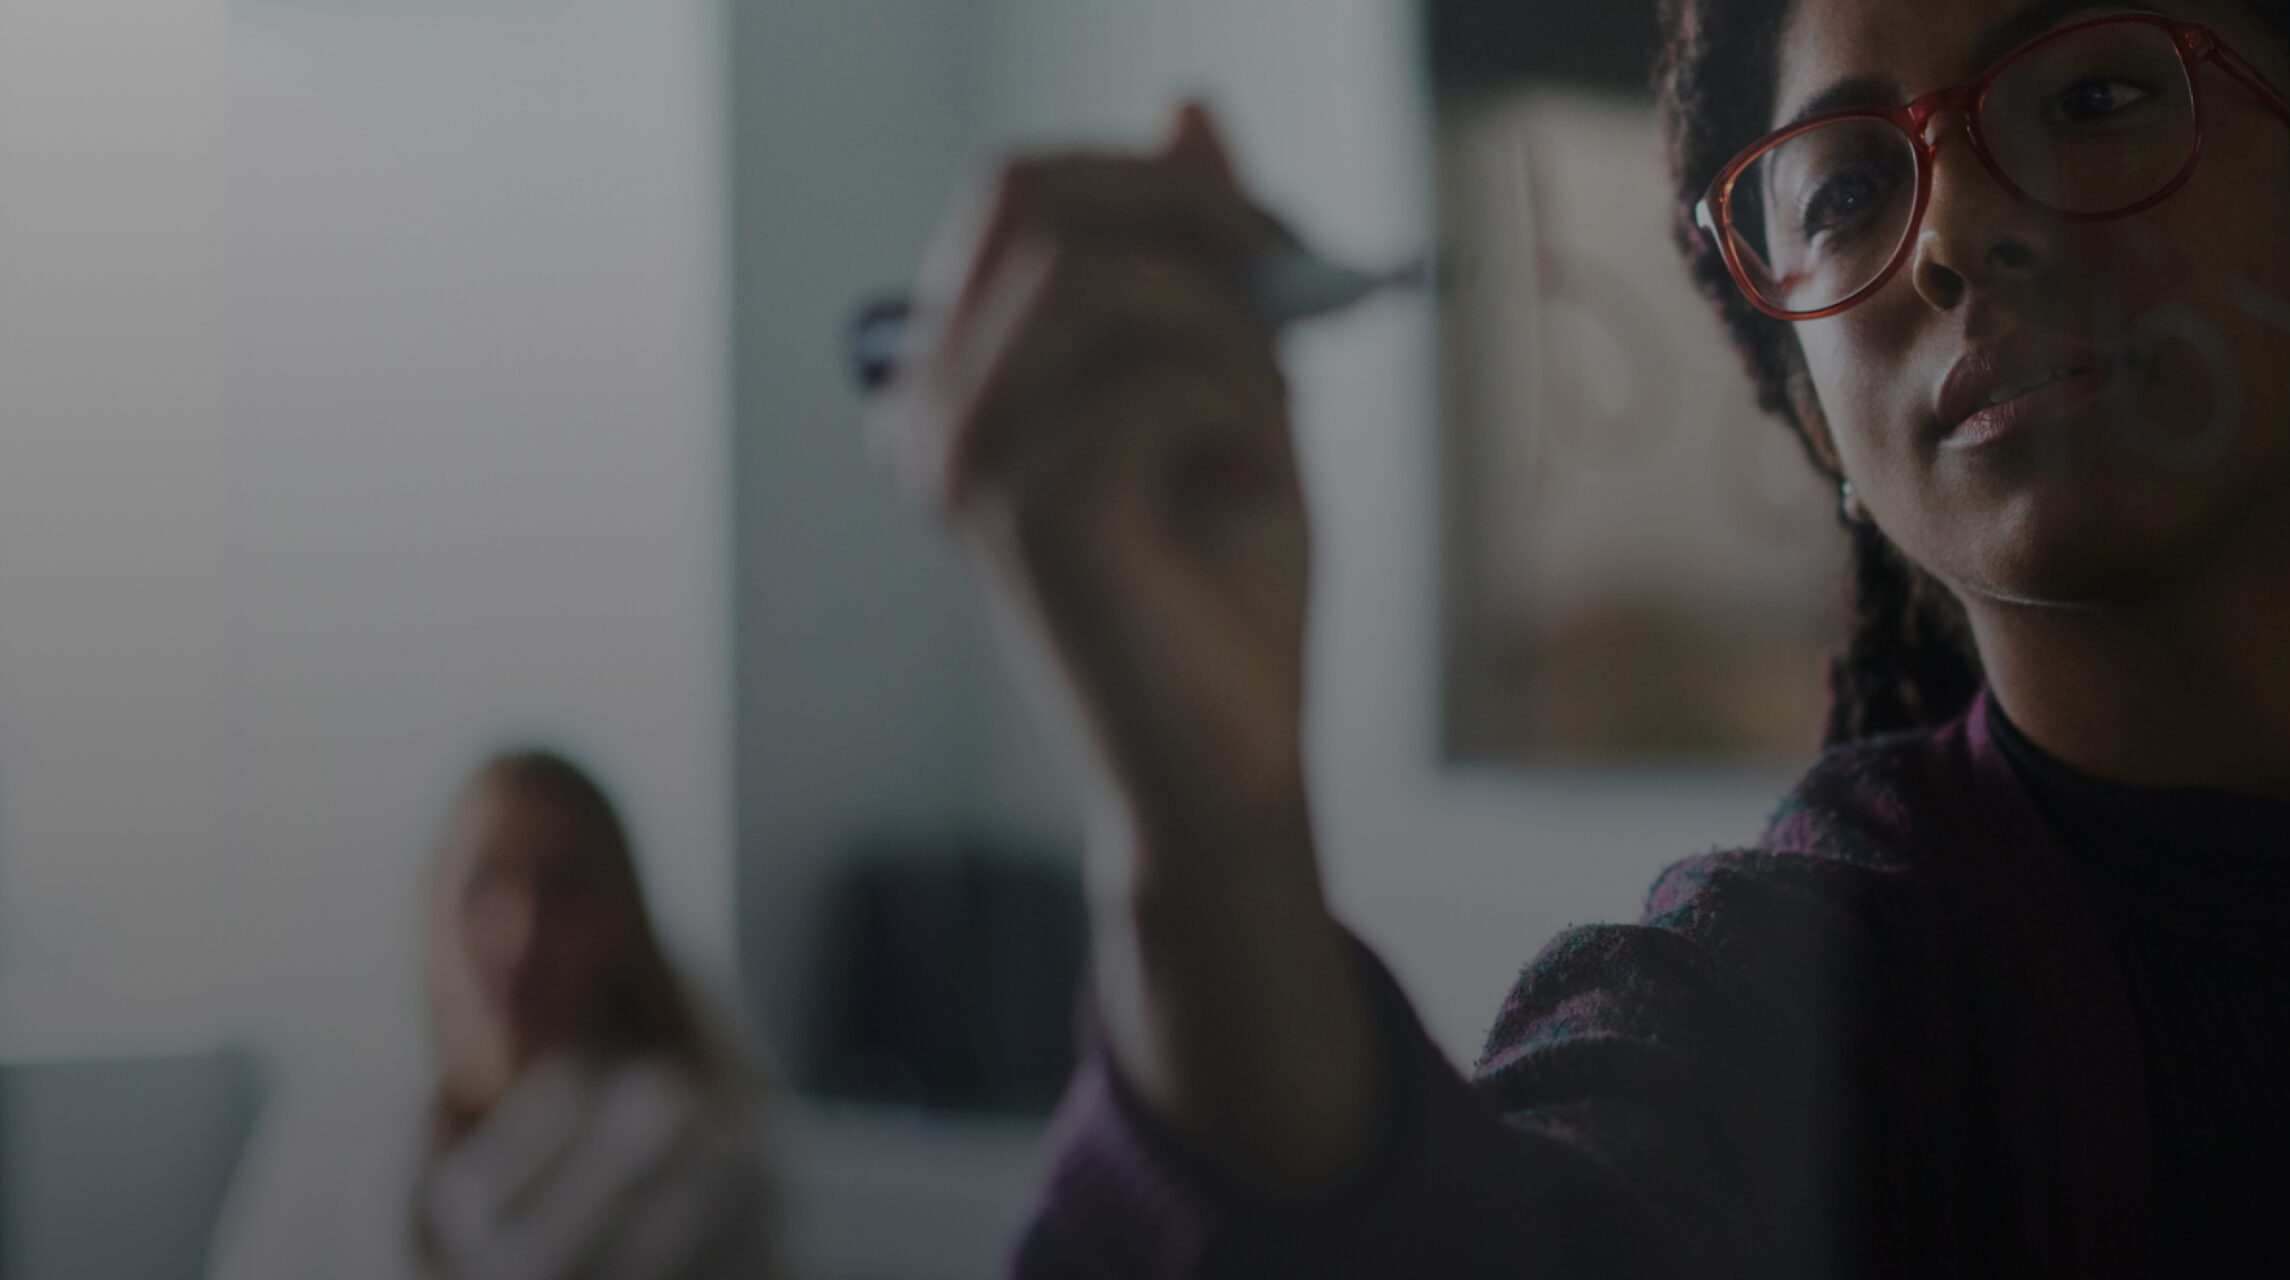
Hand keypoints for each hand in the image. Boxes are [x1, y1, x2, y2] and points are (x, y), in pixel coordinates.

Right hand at [879, 103, 1311, 876]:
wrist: (1232, 768)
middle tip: (1292, 271)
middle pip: (1038, 202)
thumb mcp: (1229, 382)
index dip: (1149, 175)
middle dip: (1188, 212)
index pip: (1017, 192)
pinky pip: (1160, 382)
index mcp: (956, 378)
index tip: (1261, 227)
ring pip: (1109, 284)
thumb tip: (1190, 105)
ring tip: (1268, 422)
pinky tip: (1253, 486)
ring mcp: (963, 465)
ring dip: (1229, 331)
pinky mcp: (1031, 516)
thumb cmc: (1226, 589)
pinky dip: (1243, 413)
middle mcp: (928, 414)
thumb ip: (1199, 253)